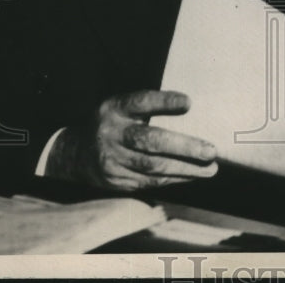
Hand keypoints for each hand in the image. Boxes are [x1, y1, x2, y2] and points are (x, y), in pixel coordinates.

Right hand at [46, 90, 218, 190]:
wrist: (74, 154)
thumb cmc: (112, 123)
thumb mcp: (121, 106)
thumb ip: (148, 106)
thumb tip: (190, 107)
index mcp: (114, 108)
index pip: (140, 102)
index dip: (164, 102)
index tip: (189, 102)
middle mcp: (111, 134)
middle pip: (150, 141)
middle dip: (184, 147)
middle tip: (210, 151)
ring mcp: (112, 160)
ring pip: (153, 167)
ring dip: (186, 169)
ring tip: (210, 168)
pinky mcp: (116, 181)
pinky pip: (149, 182)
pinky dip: (173, 179)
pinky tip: (191, 175)